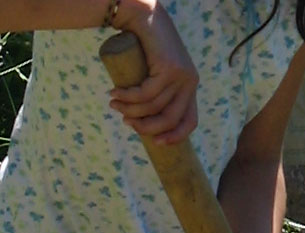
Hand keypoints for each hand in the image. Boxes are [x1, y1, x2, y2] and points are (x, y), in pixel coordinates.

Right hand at [108, 0, 197, 143]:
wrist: (143, 17)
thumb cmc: (143, 47)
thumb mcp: (152, 74)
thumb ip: (152, 93)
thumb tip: (139, 120)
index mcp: (189, 87)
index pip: (190, 121)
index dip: (175, 136)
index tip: (155, 143)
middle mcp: (190, 83)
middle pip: (170, 119)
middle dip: (146, 127)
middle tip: (126, 122)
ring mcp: (181, 76)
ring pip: (154, 106)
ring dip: (130, 109)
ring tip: (114, 104)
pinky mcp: (169, 69)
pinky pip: (146, 93)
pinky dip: (128, 97)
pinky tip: (115, 94)